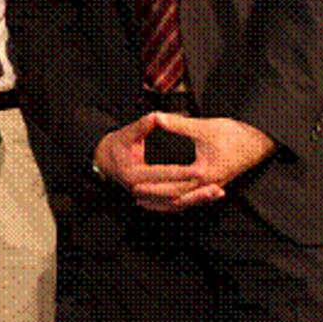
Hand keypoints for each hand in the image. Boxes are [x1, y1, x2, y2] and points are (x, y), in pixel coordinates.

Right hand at [93, 113, 218, 212]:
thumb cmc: (117, 145)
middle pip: (171, 195)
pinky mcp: (153, 200)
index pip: (161, 175)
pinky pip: (175, 205)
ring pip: (175, 204)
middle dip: (195, 192)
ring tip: (217, 193)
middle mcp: (139, 189)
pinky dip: (191, 202)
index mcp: (132, 173)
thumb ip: (143, 125)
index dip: (181, 173)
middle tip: (215, 185)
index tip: (200, 169)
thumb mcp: (127, 133)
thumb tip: (156, 116)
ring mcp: (146, 197)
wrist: (106, 160)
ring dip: (197, 199)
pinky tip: (207, 197)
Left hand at [129, 113, 275, 211]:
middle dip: (154, 197)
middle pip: (176, 197)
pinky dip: (177, 201)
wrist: (258, 141)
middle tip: (134, 195)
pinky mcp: (215, 186)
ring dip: (164, 203)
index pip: (172, 182)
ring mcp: (212, 187)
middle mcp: (208, 184)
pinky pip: (192, 199)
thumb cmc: (234, 134)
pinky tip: (167, 200)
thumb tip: (156, 118)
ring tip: (144, 202)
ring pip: (184, 202)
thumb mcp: (203, 127)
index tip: (135, 182)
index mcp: (204, 171)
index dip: (153, 184)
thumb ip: (177, 124)